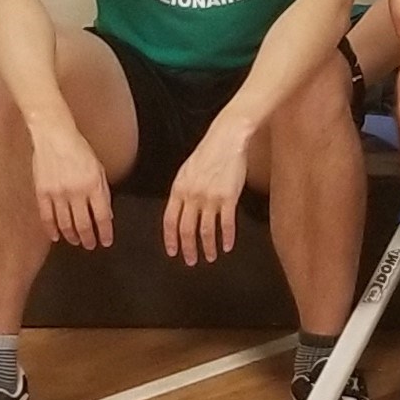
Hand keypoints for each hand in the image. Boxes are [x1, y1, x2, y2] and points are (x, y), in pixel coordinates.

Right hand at [28, 114, 115, 250]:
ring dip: (72, 236)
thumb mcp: (99, 169)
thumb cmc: (79, 149)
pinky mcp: (42, 192)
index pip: (102, 216)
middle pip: (83, 224)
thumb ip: (103, 192)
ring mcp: (58, 193)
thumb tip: (106, 215)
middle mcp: (76, 192)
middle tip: (90, 245)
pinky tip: (56, 236)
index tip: (106, 241)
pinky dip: (52, 229)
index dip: (105, 232)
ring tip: (75, 241)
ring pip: (65, 223)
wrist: (54, 135)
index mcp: (94, 185)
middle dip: (88, 238)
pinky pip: (46, 217)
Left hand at [161, 122, 252, 265]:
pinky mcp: (229, 197)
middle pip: (186, 229)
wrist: (227, 138)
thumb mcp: (187, 171)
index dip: (170, 239)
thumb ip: (182, 192)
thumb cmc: (208, 152)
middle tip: (191, 261)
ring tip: (211, 256)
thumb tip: (181, 211)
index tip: (173, 251)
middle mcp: (192, 195)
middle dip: (188, 249)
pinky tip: (228, 245)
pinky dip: (227, 237)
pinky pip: (226, 224)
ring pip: (206, 230)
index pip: (170, 220)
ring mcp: (210, 197)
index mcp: (179, 189)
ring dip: (208, 247)